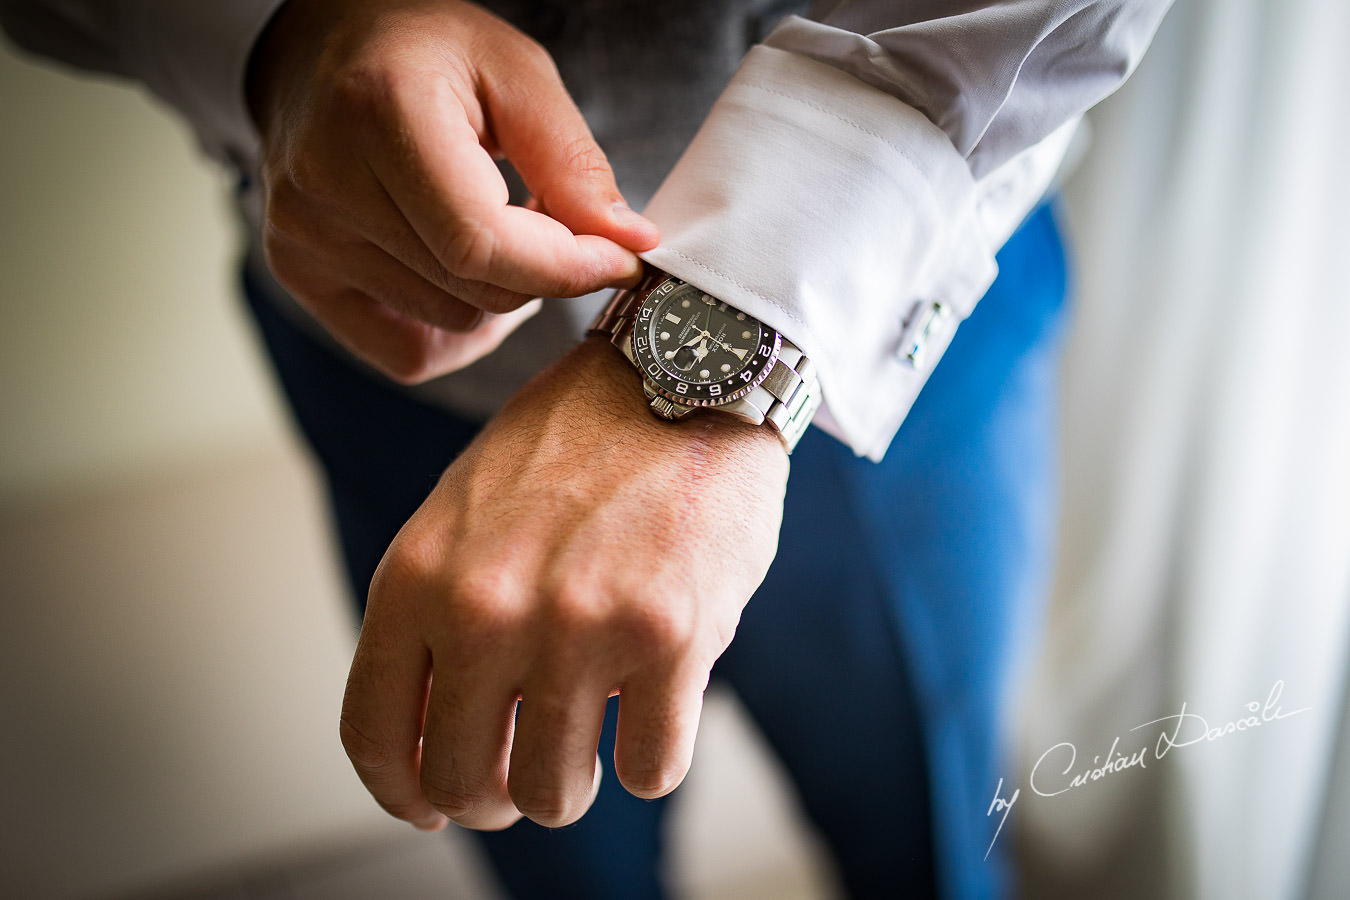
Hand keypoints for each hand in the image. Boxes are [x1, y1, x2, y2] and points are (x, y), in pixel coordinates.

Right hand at [246, 0, 658, 382]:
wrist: (319, 52)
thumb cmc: (423, 51)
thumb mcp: (514, 71)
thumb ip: (572, 160)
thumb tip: (628, 243)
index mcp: (378, 113)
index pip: (482, 243)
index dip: (567, 266)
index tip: (620, 258)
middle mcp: (325, 183)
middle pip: (473, 288)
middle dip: (543, 270)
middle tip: (559, 224)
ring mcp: (303, 238)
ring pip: (452, 321)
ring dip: (502, 292)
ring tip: (501, 227)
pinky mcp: (300, 275)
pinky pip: (409, 352)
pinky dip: (459, 330)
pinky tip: (466, 274)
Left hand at [340, 338, 787, 830]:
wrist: (686, 370)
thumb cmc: (578, 441)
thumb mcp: (467, 508)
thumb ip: (438, 608)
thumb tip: (439, 729)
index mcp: (420, 574)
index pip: (376, 734)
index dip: (403, 791)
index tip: (432, 803)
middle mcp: (485, 608)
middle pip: (464, 783)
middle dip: (497, 798)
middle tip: (527, 776)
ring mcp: (578, 626)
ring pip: (556, 794)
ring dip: (576, 784)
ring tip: (593, 740)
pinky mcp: (670, 636)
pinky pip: (650, 772)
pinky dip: (652, 759)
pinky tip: (656, 709)